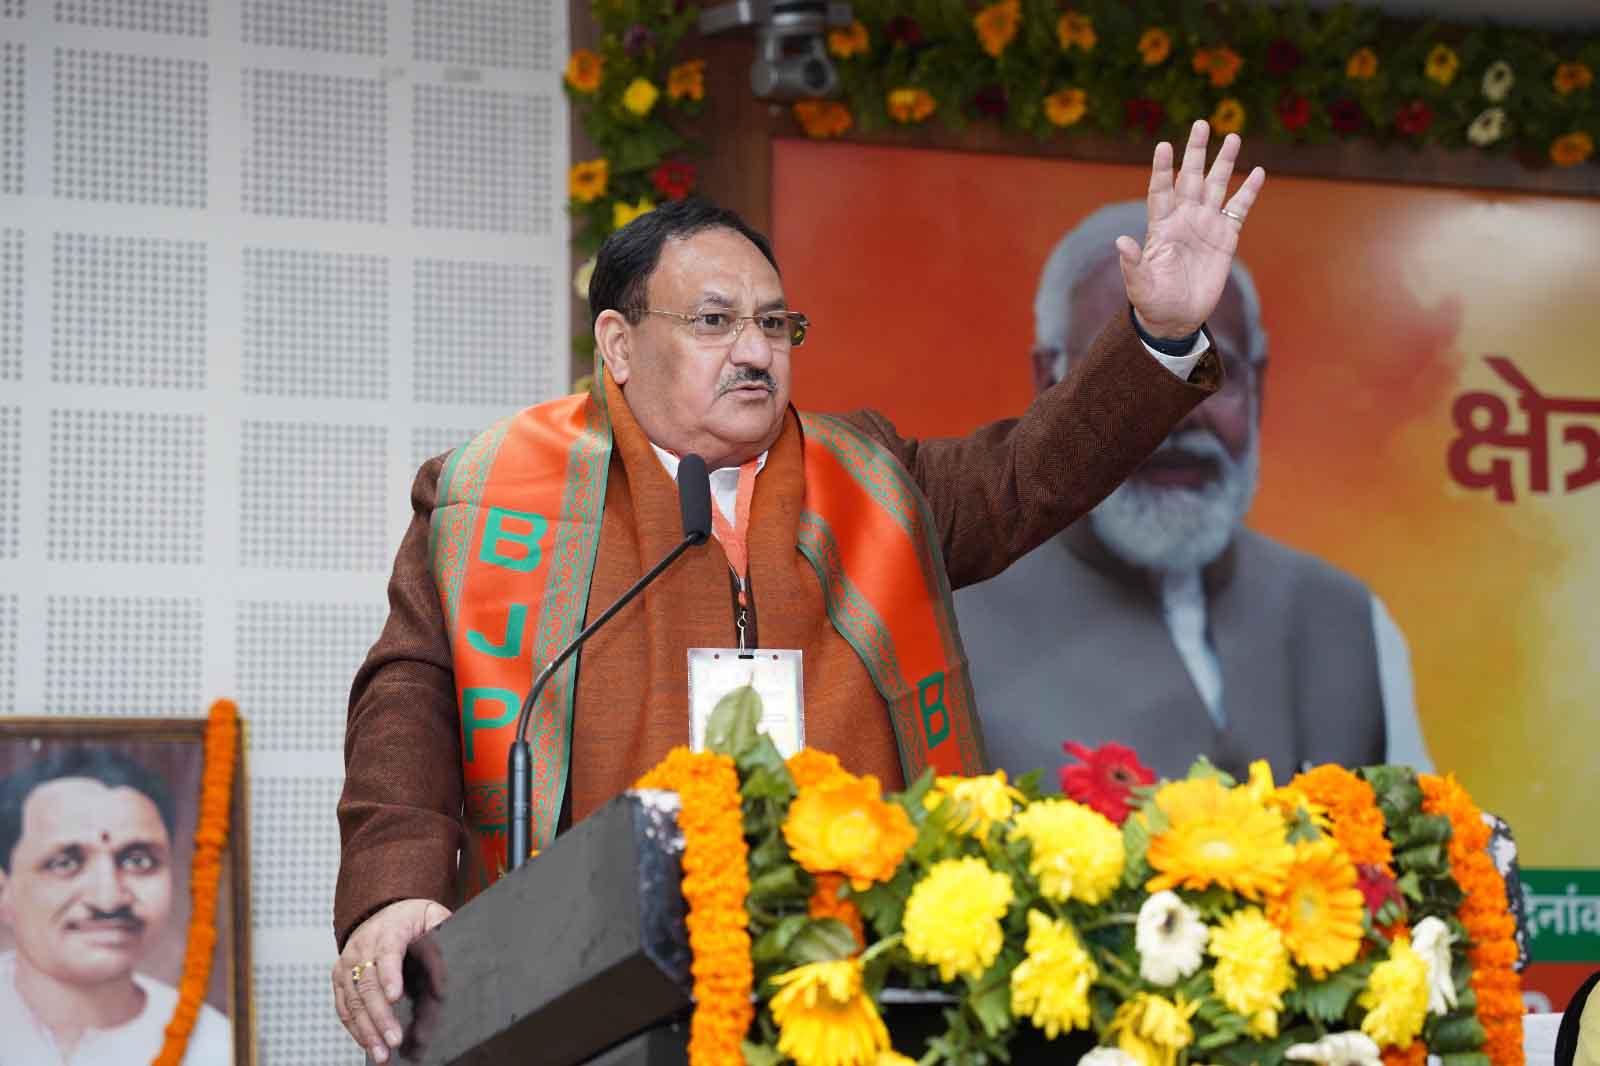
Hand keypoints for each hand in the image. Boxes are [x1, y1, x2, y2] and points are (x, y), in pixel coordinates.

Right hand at [332, 897, 451, 1062]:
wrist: (382, 911)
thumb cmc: (411, 918)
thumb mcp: (432, 914)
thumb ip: (442, 932)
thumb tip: (447, 965)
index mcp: (388, 929)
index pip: (387, 952)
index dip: (390, 975)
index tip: (395, 997)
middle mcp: (362, 947)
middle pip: (367, 983)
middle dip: (380, 1015)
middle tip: (393, 1039)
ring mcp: (348, 963)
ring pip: (352, 1000)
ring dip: (366, 1030)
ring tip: (381, 1053)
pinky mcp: (340, 978)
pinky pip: (343, 1007)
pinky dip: (355, 1028)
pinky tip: (368, 1045)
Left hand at [1120, 119, 1265, 338]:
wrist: (1178, 317)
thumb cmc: (1154, 301)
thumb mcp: (1140, 286)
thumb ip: (1132, 264)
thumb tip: (1121, 242)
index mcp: (1161, 227)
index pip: (1161, 191)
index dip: (1162, 169)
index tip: (1163, 145)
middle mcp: (1184, 218)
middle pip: (1190, 178)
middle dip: (1195, 152)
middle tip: (1201, 123)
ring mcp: (1206, 225)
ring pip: (1217, 186)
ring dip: (1224, 163)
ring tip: (1232, 137)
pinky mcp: (1226, 236)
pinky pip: (1239, 208)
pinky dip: (1249, 191)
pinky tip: (1258, 172)